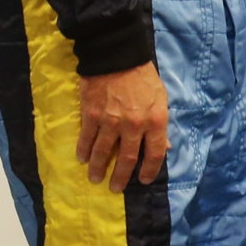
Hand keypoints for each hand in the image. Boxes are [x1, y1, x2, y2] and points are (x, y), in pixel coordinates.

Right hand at [77, 63, 170, 192]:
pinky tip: (82, 158)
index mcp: (156, 120)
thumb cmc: (143, 78)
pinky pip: (87, 138)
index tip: (143, 180)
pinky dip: (84, 150)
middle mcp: (134, 125)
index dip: (149, 170)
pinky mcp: (92, 115)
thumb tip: (163, 147)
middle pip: (128, 158)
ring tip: (95, 178)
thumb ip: (160, 125)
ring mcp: (111, 121)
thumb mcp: (161, 99)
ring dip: (99, 168)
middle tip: (115, 188)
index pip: (155, 153)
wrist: (118, 57)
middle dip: (121, 176)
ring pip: (104, 152)